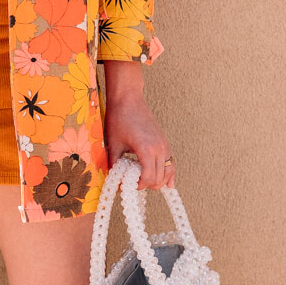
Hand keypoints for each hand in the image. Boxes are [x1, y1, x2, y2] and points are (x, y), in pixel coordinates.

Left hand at [102, 61, 173, 189]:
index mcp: (146, 149)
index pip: (148, 178)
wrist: (128, 99)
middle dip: (146, 185)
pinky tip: (168, 183)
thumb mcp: (113, 144)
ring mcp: (164, 145)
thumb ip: (114, 164)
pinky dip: (169, 174)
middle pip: (159, 178)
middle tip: (133, 183)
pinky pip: (171, 163)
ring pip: (168, 172)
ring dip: (158, 180)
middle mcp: (159, 148)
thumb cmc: (119, 118)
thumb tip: (114, 180)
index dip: (138, 185)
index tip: (128, 184)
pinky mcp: (165, 142)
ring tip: (144, 180)